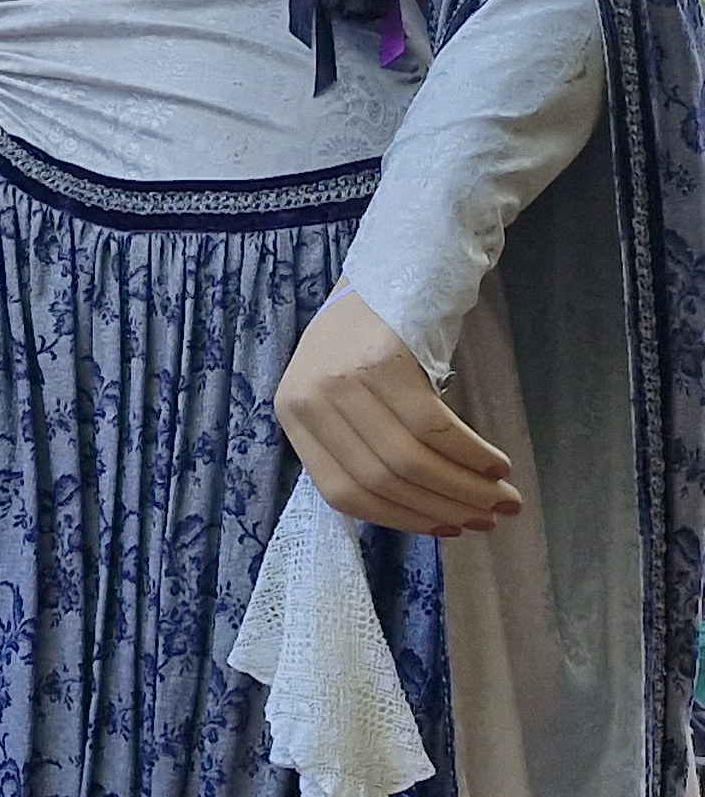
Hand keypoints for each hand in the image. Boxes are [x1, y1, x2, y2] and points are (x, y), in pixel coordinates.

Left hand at [275, 290, 517, 536]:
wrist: (393, 266)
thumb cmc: (371, 338)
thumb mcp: (345, 396)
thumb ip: (363, 446)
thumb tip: (425, 514)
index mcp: (293, 416)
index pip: (341, 492)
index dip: (400, 520)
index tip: (447, 530)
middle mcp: (308, 399)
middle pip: (379, 480)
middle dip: (443, 508)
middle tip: (492, 518)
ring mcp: (341, 379)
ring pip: (409, 460)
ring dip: (465, 488)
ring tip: (504, 499)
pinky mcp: (382, 361)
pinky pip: (433, 428)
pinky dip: (470, 454)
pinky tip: (496, 465)